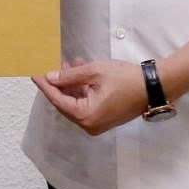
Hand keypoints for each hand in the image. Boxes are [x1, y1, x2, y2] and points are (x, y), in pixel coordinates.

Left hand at [32, 59, 147, 135]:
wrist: (153, 87)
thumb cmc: (124, 78)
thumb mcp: (94, 72)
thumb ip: (70, 76)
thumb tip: (50, 78)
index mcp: (85, 116)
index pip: (58, 100)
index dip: (45, 86)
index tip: (34, 74)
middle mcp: (89, 125)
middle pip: (66, 104)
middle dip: (59, 84)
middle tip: (53, 66)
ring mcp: (97, 124)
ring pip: (76, 103)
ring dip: (72, 84)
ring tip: (70, 64)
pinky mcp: (104, 119)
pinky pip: (86, 105)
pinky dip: (82, 90)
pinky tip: (81, 72)